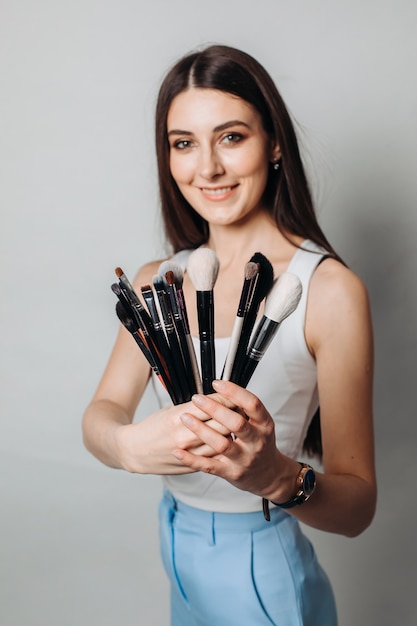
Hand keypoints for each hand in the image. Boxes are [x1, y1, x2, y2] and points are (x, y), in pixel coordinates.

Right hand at [117, 398, 230, 474]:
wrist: (135, 452)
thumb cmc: (151, 428)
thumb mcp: (169, 410)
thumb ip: (193, 406)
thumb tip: (217, 399)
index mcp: (179, 416)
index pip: (213, 404)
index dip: (228, 397)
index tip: (234, 393)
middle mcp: (186, 435)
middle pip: (223, 421)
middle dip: (236, 413)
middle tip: (243, 407)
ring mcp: (190, 452)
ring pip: (223, 439)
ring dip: (234, 431)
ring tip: (241, 423)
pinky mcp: (193, 466)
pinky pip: (217, 456)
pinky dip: (225, 446)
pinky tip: (229, 440)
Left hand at [172, 380, 287, 497]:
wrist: (267, 475)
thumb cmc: (258, 443)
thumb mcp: (259, 424)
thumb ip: (242, 409)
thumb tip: (219, 389)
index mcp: (264, 425)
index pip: (252, 404)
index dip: (234, 392)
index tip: (217, 384)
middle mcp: (256, 442)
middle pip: (236, 423)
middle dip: (215, 409)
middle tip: (197, 398)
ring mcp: (244, 459)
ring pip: (221, 444)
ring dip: (201, 430)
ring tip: (185, 418)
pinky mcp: (231, 473)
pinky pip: (209, 466)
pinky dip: (192, 459)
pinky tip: (179, 451)